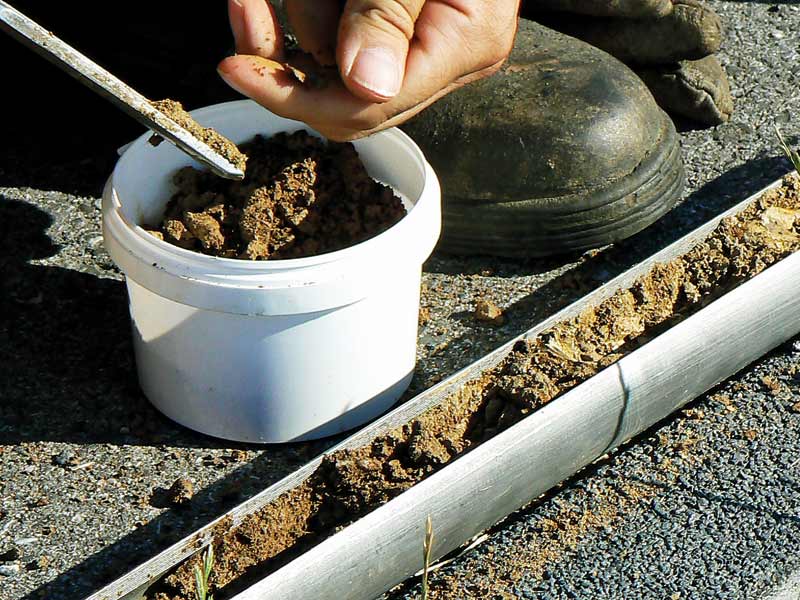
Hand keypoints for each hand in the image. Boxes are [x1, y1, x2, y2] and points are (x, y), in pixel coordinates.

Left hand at [217, 0, 519, 140]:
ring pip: (330, 59)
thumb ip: (388, 13)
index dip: (295, 97)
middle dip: (286, 55)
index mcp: (461, 46)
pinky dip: (309, 7)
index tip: (238, 68)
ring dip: (303, 9)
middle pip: (343, 95)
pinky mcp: (392, 19)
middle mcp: (441, 56)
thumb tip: (367, 84)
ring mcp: (416, 40)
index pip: (370, 106)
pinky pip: (333, 32)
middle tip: (246, 11)